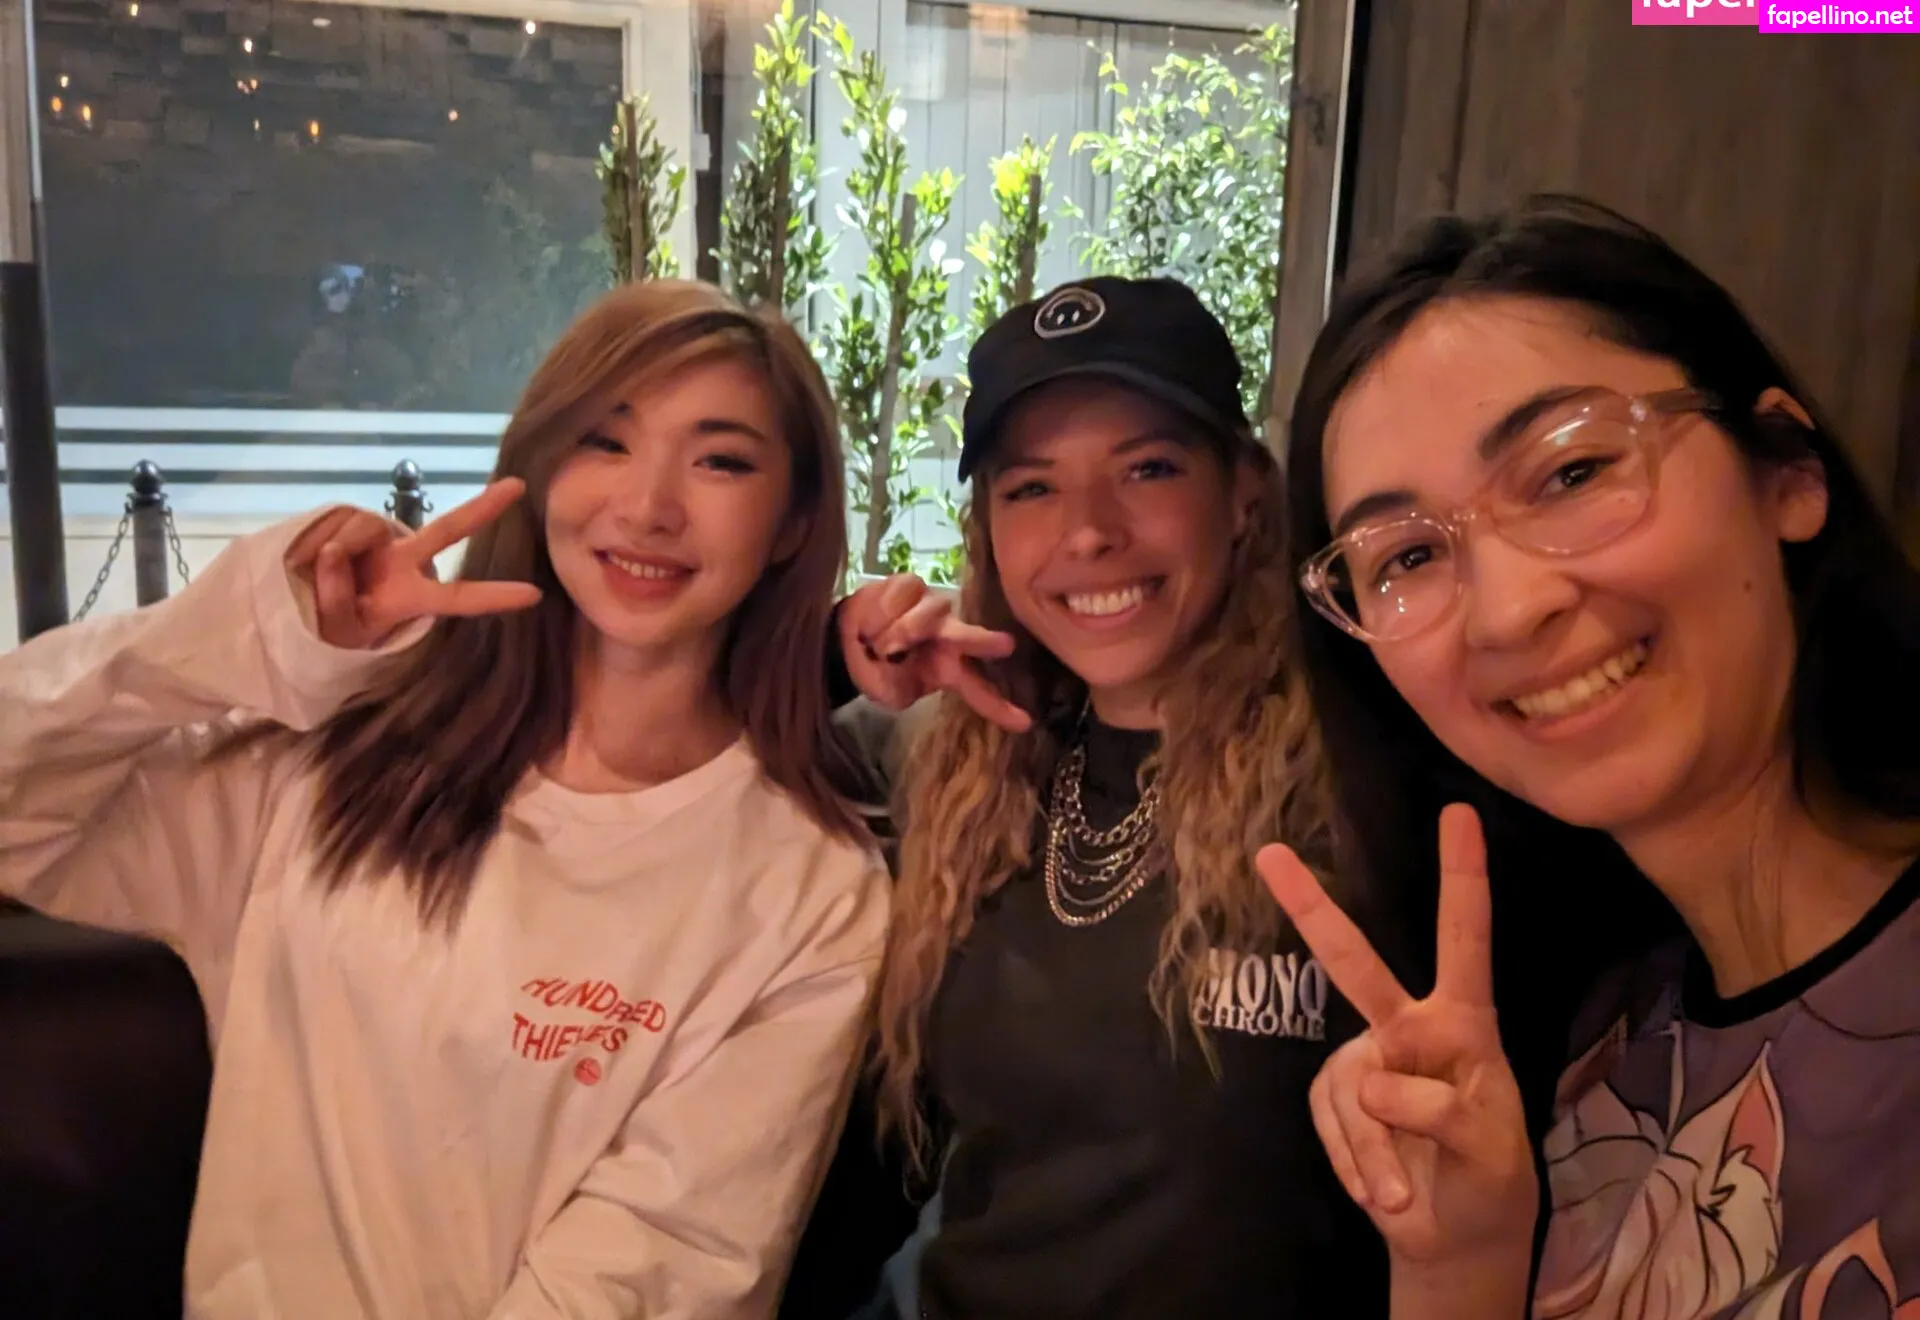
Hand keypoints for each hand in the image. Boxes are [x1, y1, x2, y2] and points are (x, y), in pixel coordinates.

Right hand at [286, 479, 543, 649]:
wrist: (295, 607)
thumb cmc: (327, 627)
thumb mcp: (337, 632)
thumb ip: (336, 600)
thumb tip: (332, 551)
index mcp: (410, 596)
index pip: (458, 597)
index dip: (493, 596)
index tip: (535, 595)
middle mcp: (404, 560)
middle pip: (448, 530)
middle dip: (482, 508)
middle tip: (520, 485)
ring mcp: (378, 537)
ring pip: (365, 528)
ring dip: (338, 551)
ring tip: (319, 575)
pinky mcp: (348, 519)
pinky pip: (338, 522)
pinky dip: (320, 540)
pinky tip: (309, 557)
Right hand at [838, 574, 1031, 732]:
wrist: (846, 641)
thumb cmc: (877, 669)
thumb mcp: (888, 692)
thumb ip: (896, 684)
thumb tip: (894, 651)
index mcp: (949, 669)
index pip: (978, 690)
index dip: (999, 707)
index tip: (1025, 723)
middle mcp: (949, 635)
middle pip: (970, 637)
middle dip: (985, 641)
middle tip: (1006, 646)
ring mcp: (931, 608)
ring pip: (928, 615)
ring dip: (901, 631)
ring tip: (878, 644)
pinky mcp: (910, 584)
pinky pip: (902, 594)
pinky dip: (883, 612)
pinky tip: (871, 623)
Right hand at [1255, 805, 1536, 1267]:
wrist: (1455, 1233)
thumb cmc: (1489, 1176)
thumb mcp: (1490, 1149)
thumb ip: (1442, 1111)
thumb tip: (1369, 1081)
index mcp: (1465, 1024)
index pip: (1466, 942)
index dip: (1463, 878)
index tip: (1458, 813)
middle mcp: (1409, 1028)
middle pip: (1358, 966)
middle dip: (1312, 912)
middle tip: (1271, 855)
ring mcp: (1365, 1061)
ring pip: (1351, 1091)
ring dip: (1375, 1152)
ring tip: (1402, 1195)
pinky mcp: (1335, 1098)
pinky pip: (1333, 1123)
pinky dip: (1358, 1165)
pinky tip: (1382, 1189)